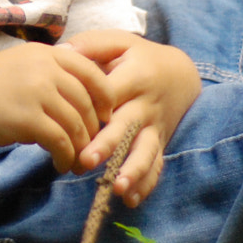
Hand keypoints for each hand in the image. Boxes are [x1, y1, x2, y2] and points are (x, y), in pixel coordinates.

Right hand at [0, 42, 114, 171]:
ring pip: (77, 124)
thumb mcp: (20, 65)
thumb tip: (79, 95)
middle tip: (92, 144)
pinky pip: (61, 142)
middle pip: (88, 101)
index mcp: (46, 53)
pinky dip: (66, 156)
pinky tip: (61, 164)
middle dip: (95, 127)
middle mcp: (46, 69)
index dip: (105, 95)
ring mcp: (38, 93)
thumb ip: (49, 72)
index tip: (106, 113)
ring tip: (76, 159)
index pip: (92, 71)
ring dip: (81, 146)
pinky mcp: (28, 119)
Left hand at [63, 33, 200, 207]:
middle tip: (86, 161)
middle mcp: (146, 105)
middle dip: (108, 146)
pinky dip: (146, 184)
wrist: (181, 73)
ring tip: (118, 188)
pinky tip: (131, 200)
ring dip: (132, 171)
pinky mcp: (159, 143)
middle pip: (127, 127)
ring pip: (145, 151)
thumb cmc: (140, 56)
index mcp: (135, 77)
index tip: (74, 119)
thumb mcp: (120, 41)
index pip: (112, 93)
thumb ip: (91, 44)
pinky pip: (157, 165)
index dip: (95, 107)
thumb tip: (61, 51)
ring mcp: (155, 127)